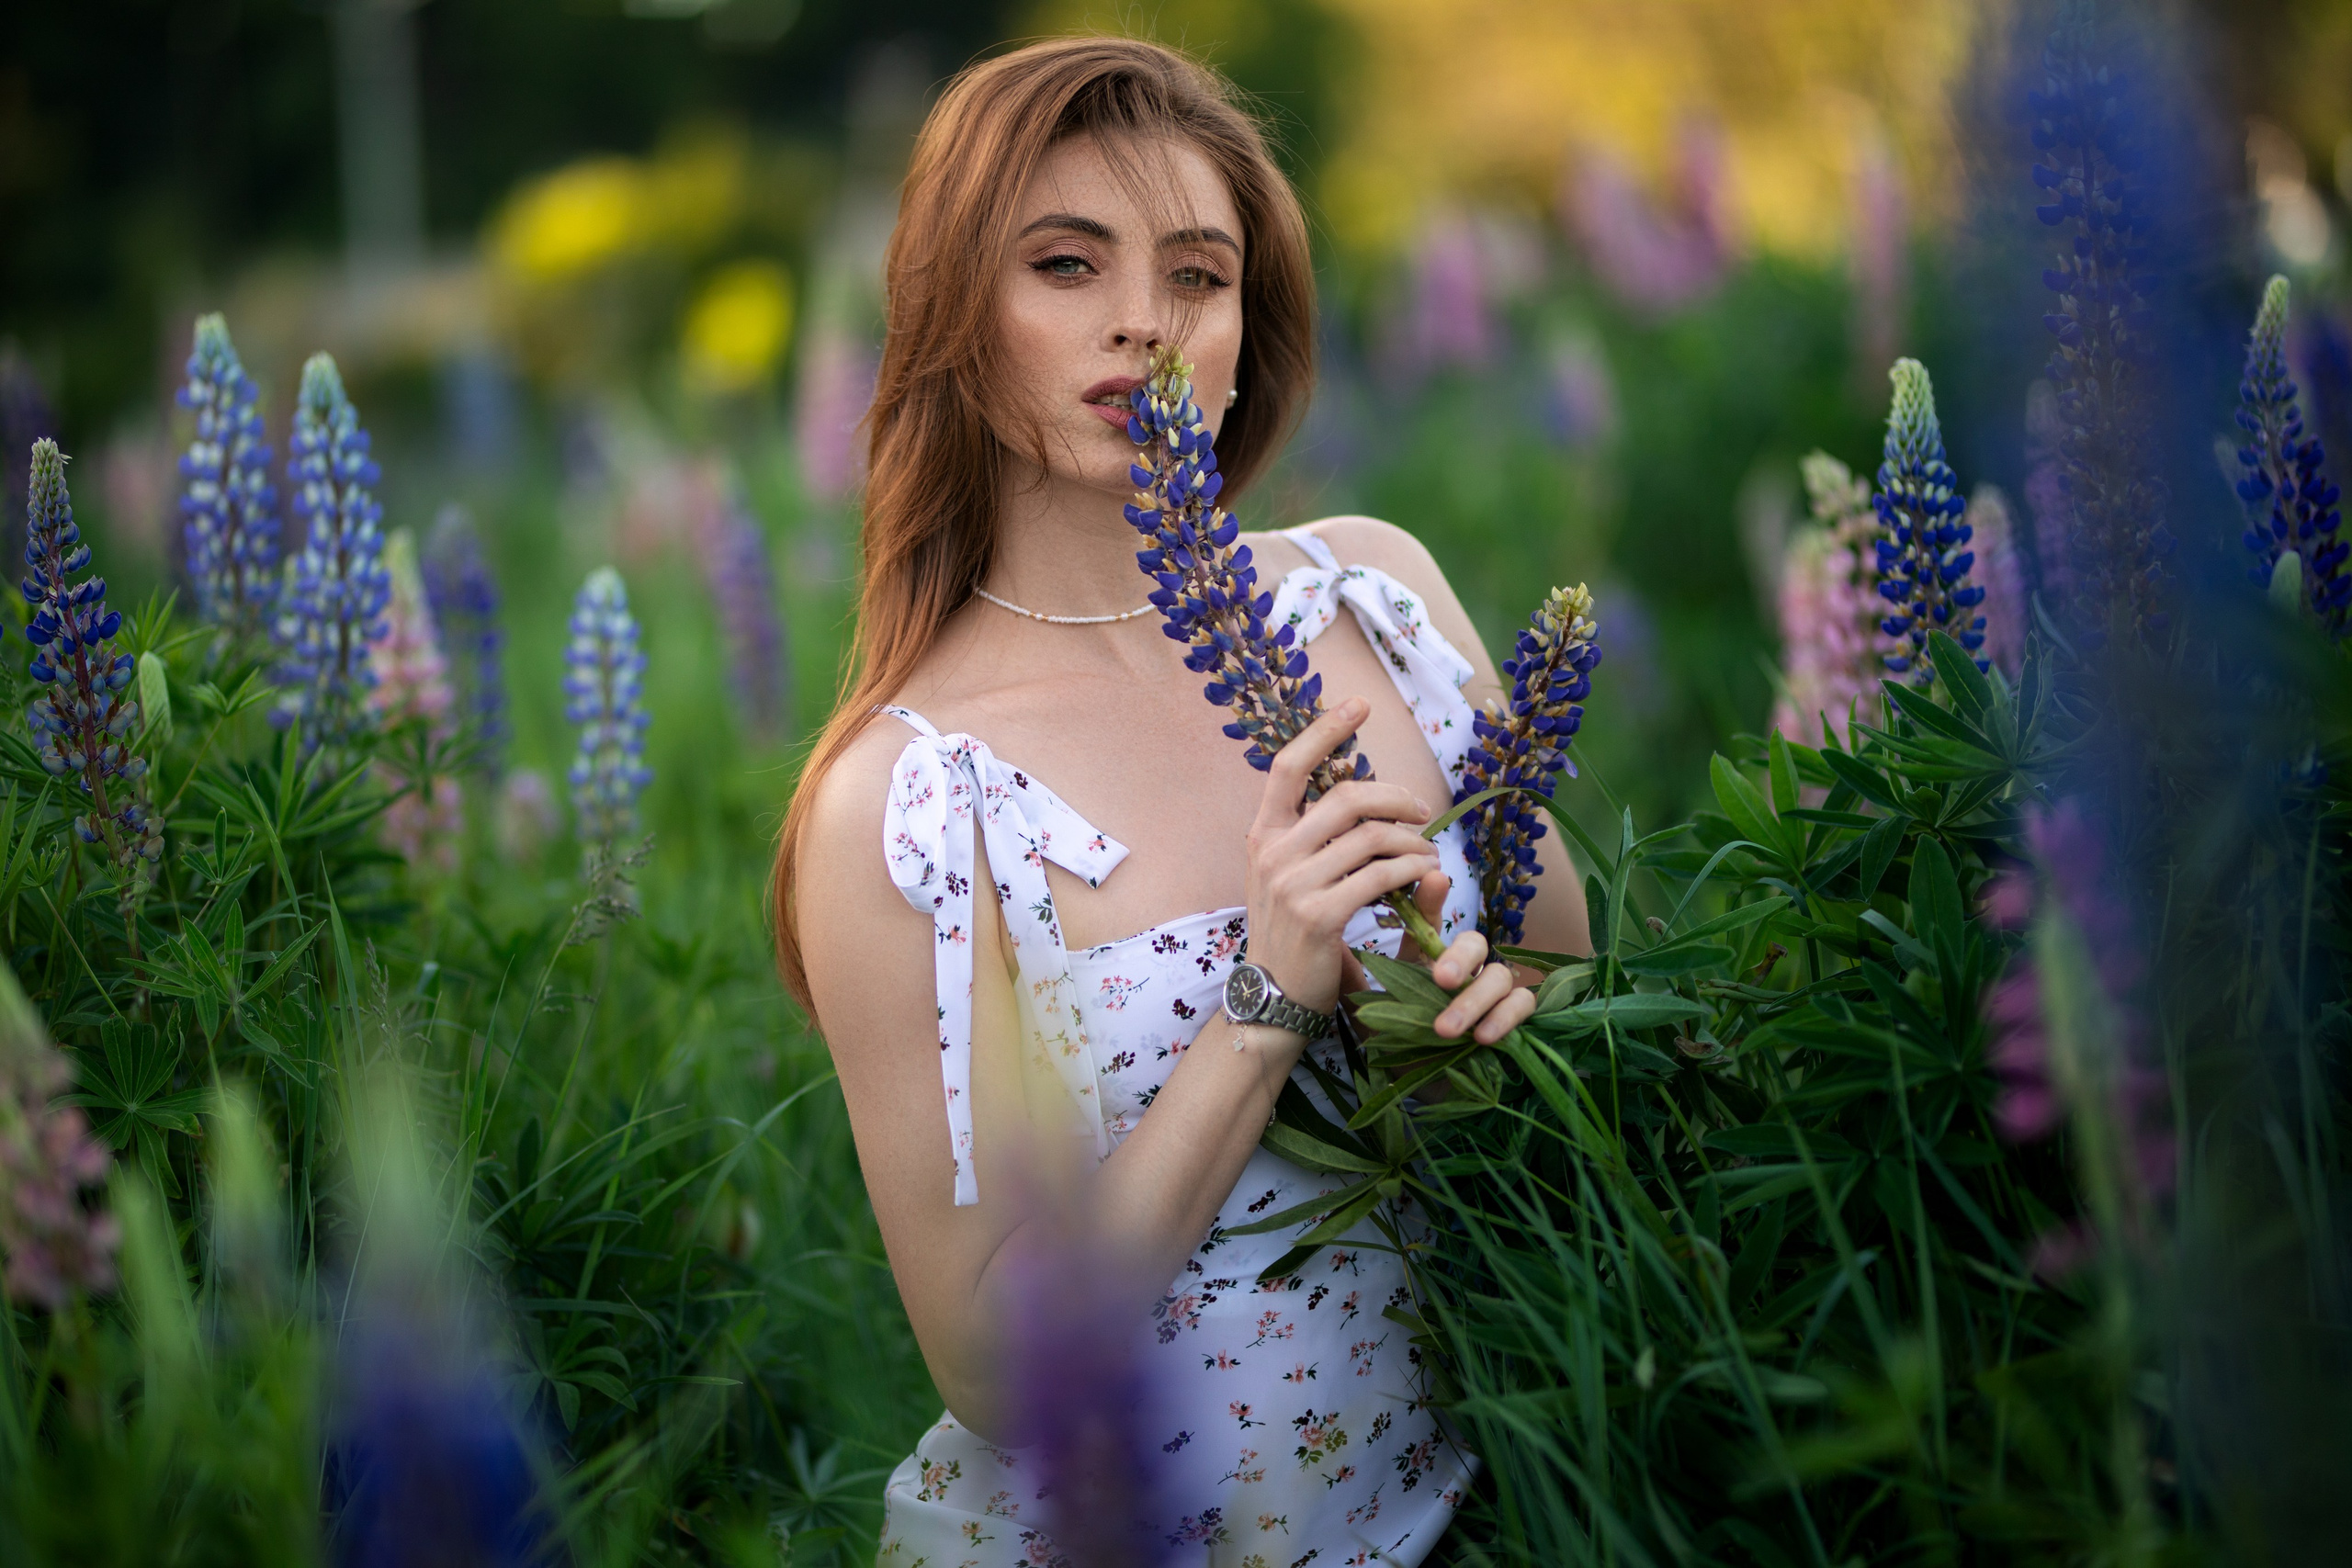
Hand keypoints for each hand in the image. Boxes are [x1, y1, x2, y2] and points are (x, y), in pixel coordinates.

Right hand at [1245, 698, 1441, 1019]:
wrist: (1273, 997)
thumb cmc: (1291, 935)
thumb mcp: (1288, 878)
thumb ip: (1317, 838)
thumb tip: (1367, 796)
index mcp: (1262, 836)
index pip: (1286, 767)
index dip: (1322, 730)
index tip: (1357, 705)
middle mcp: (1273, 853)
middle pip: (1345, 797)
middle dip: (1395, 797)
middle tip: (1422, 811)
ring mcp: (1294, 885)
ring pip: (1371, 837)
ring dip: (1412, 842)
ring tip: (1426, 854)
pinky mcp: (1321, 915)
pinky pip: (1382, 876)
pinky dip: (1412, 871)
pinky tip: (1424, 876)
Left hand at [1339, 863, 1538, 1046]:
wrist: (1421, 1086)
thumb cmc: (1397, 1041)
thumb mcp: (1368, 1010)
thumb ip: (1351, 978)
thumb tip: (1322, 940)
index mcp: (1428, 958)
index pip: (1432, 920)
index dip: (1433, 897)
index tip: (1433, 878)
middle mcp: (1465, 969)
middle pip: (1474, 942)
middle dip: (1459, 957)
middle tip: (1439, 978)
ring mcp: (1491, 992)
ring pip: (1498, 975)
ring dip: (1473, 1001)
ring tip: (1445, 1029)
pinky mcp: (1512, 1018)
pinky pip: (1521, 1004)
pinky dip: (1505, 1017)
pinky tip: (1483, 1036)